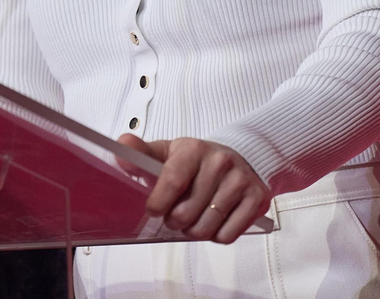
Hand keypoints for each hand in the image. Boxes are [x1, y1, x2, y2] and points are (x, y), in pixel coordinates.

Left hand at [117, 134, 271, 243]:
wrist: (237, 157)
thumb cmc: (195, 161)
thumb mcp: (168, 153)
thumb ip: (141, 153)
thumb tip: (122, 144)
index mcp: (194, 148)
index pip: (172, 182)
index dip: (158, 204)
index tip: (154, 210)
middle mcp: (220, 162)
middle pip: (186, 214)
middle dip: (175, 221)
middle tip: (177, 214)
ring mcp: (241, 180)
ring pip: (206, 228)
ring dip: (195, 231)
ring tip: (195, 217)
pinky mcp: (257, 199)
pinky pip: (228, 235)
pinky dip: (217, 235)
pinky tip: (215, 219)